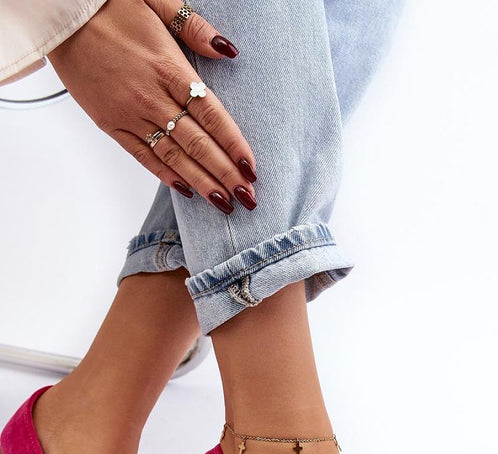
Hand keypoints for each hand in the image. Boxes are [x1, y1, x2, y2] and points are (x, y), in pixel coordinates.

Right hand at [47, 0, 256, 213]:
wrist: (60, 16)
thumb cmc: (110, 5)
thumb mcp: (157, 2)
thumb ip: (194, 28)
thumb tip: (228, 50)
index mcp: (169, 67)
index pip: (212, 115)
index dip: (234, 145)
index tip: (251, 169)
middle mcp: (151, 97)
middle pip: (197, 144)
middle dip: (225, 174)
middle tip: (247, 198)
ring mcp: (130, 114)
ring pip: (173, 156)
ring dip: (201, 182)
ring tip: (223, 203)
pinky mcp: (110, 124)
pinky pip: (142, 155)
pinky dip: (165, 174)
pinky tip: (186, 190)